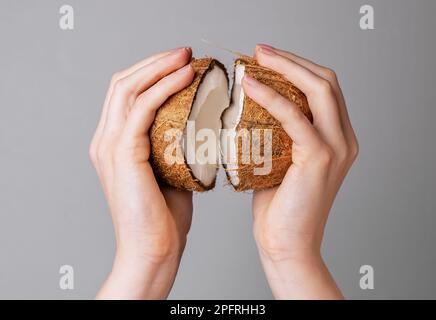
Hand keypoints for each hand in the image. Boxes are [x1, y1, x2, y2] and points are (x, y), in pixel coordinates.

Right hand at [89, 47, 194, 298]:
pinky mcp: (122, 153)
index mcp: (114, 143)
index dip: (151, 72)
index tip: (182, 63)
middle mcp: (105, 139)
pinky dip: (164, 86)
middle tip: (186, 53)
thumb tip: (198, 126)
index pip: (126, 93)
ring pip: (129, 88)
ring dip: (159, 67)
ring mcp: (109, 145)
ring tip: (187, 57)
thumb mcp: (170, 171)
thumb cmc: (165, 217)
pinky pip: (143, 107)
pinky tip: (186, 77)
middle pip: (123, 83)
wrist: (154, 250)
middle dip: (155, 62)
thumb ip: (173, 147)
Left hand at [243, 44, 357, 298]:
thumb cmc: (278, 207)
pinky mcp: (319, 157)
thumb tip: (248, 110)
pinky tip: (251, 86)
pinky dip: (272, 96)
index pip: (324, 89)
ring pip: (318, 89)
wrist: (285, 243)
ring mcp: (337, 147)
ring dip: (285, 68)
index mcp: (338, 139)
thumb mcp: (280, 161)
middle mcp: (344, 139)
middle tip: (260, 52)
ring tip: (256, 59)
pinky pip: (295, 115)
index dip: (298, 68)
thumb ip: (276, 135)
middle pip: (326, 81)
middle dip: (292, 60)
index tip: (267, 59)